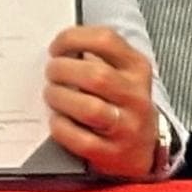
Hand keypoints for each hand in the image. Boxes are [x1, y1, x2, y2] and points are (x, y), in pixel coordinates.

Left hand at [45, 26, 162, 178]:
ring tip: (52, 96)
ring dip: (60, 99)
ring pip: (90, 109)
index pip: (105, 40)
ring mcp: (127, 126)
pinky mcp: (113, 153)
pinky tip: (57, 120)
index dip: (73, 39)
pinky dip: (62, 128)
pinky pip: (82, 139)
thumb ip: (95, 57)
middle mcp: (136, 96)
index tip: (56, 48)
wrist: (141, 148)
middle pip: (96, 75)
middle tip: (50, 73)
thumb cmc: (120, 104)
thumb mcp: (120, 73)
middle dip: (62, 71)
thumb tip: (58, 49)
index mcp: (137, 68)